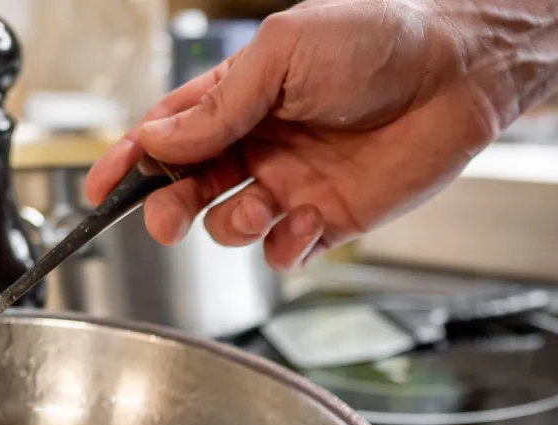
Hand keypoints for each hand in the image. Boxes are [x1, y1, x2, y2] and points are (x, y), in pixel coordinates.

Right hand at [86, 0, 505, 270]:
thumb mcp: (282, 52)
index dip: (128, 161)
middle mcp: (258, 144)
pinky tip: (305, 223)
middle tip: (166, 216)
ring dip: (231, 225)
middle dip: (167, 206)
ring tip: (263, 205)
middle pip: (187, 188)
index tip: (99, 188)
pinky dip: (282, 248)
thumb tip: (159, 139)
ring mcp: (291, 184)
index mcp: (238, 98)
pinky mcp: (328, 220)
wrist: (458, 70)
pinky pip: (281, 253)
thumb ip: (219, 103)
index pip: (167, 134)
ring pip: (228, 226)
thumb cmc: (377, 39)